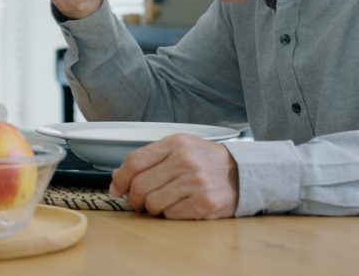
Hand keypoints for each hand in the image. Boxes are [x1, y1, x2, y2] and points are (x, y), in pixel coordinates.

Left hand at [109, 134, 238, 219]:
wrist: (242, 172)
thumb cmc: (204, 160)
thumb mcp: (178, 148)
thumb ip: (149, 159)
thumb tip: (117, 177)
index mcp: (174, 143)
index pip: (134, 161)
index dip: (120, 178)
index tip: (117, 188)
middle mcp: (184, 161)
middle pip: (140, 186)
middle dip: (134, 198)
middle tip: (138, 201)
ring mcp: (195, 183)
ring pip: (153, 203)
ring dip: (151, 208)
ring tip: (160, 203)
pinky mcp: (204, 203)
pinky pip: (171, 215)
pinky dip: (169, 215)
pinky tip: (178, 207)